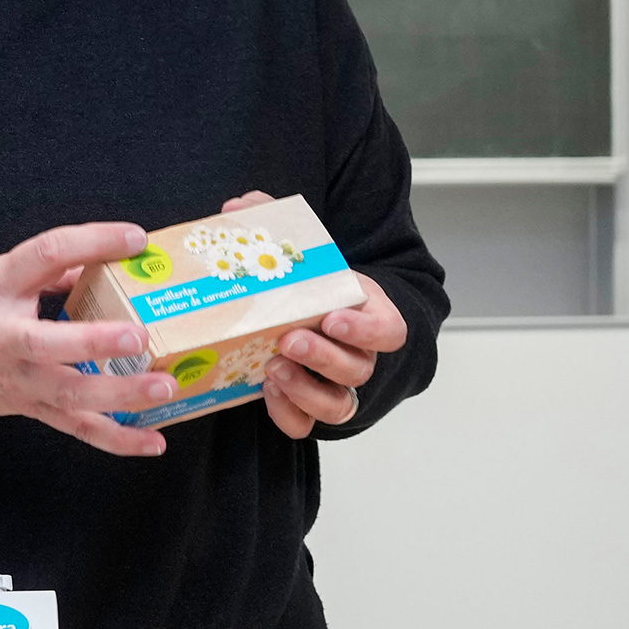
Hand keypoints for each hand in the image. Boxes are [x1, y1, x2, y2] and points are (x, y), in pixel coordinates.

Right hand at [0, 222, 177, 456]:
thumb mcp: (1, 272)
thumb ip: (55, 266)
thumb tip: (111, 257)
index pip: (45, 254)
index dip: (90, 242)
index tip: (134, 238)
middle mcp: (6, 337)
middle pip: (48, 343)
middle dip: (96, 343)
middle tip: (140, 336)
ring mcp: (20, 379)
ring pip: (70, 394)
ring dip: (121, 394)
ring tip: (165, 388)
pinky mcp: (32, 408)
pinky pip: (77, 427)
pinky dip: (118, 439)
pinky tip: (154, 441)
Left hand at [221, 191, 409, 439]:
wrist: (314, 317)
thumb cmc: (315, 288)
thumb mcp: (307, 255)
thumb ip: (278, 226)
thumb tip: (239, 205)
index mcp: (371, 317)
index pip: (388, 331)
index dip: (365, 328)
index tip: (333, 317)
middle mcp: (360, 356)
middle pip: (358, 369)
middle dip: (324, 357)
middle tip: (290, 339)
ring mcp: (337, 386)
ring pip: (336, 404)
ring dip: (305, 389)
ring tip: (272, 367)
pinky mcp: (309, 406)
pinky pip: (305, 424)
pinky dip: (287, 413)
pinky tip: (266, 391)